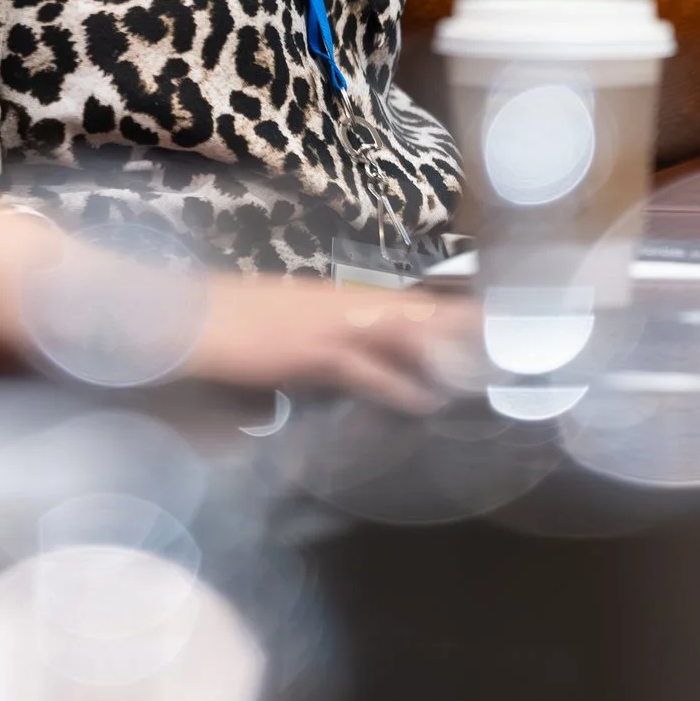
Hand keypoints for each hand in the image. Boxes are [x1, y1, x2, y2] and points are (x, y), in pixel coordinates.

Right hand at [186, 277, 466, 413]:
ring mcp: (326, 325)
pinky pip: (364, 370)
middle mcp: (339, 305)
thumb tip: (351, 362)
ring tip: (486, 370)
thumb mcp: (285, 325)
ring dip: (443, 352)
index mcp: (335, 299)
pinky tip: (425, 401)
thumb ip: (324, 341)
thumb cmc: (230, 323)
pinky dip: (397, 385)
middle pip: (417, 311)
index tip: (492, 323)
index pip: (404, 302)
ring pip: (401, 334)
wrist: (187, 316)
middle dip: (464, 326)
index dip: (449, 312)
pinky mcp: (309, 352)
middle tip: (512, 342)